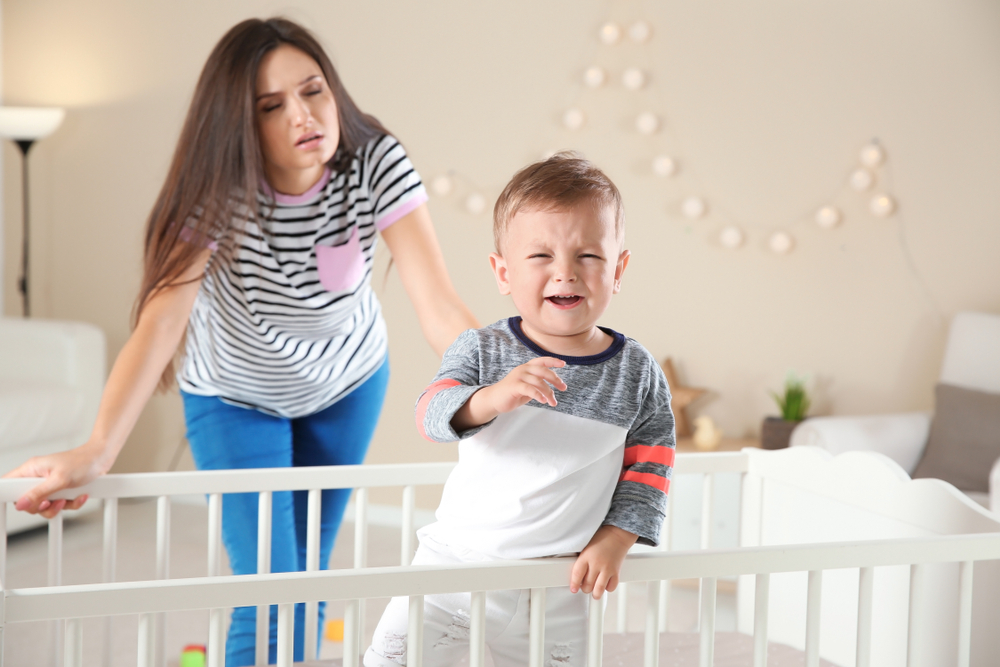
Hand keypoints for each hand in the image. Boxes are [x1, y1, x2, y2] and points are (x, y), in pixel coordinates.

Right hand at [3, 445, 107, 518]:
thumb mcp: (60, 479)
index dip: (13, 497)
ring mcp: (49, 485)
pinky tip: (80, 496)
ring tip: (67, 499)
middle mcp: (38, 477)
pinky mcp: (61, 491)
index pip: (9, 485)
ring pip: (44, 506)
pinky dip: (71, 504)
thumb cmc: (82, 462)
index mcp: (31, 469)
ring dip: (58, 506)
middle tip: (51, 501)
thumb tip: (20, 504)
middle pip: (27, 502)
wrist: (102, 459)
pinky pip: (60, 505)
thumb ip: (39, 493)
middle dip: (41, 506)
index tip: (26, 502)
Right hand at [451, 357, 566, 431]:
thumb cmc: (513, 393)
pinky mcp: (514, 386)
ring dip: (549, 392)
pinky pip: (530, 389)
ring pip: (539, 382)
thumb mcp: (528, 387)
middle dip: (555, 379)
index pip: (542, 361)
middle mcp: (523, 369)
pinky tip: (544, 401)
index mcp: (527, 367)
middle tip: (563, 388)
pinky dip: (539, 395)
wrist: (495, 399)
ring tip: (553, 402)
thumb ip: (538, 384)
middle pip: (543, 371)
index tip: (563, 364)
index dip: (553, 361)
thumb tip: (554, 387)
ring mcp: (518, 377)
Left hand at [570, 525, 637, 598]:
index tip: (573, 589)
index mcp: (586, 556)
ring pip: (599, 589)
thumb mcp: (586, 547)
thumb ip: (582, 561)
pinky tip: (605, 585)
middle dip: (585, 588)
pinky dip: (608, 588)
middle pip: (587, 585)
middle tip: (585, 586)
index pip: (576, 574)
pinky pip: (611, 587)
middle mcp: (596, 563)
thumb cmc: (601, 538)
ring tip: (594, 592)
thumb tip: (577, 576)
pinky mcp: (616, 572)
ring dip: (595, 593)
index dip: (574, 584)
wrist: (618, 534)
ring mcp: (607, 568)